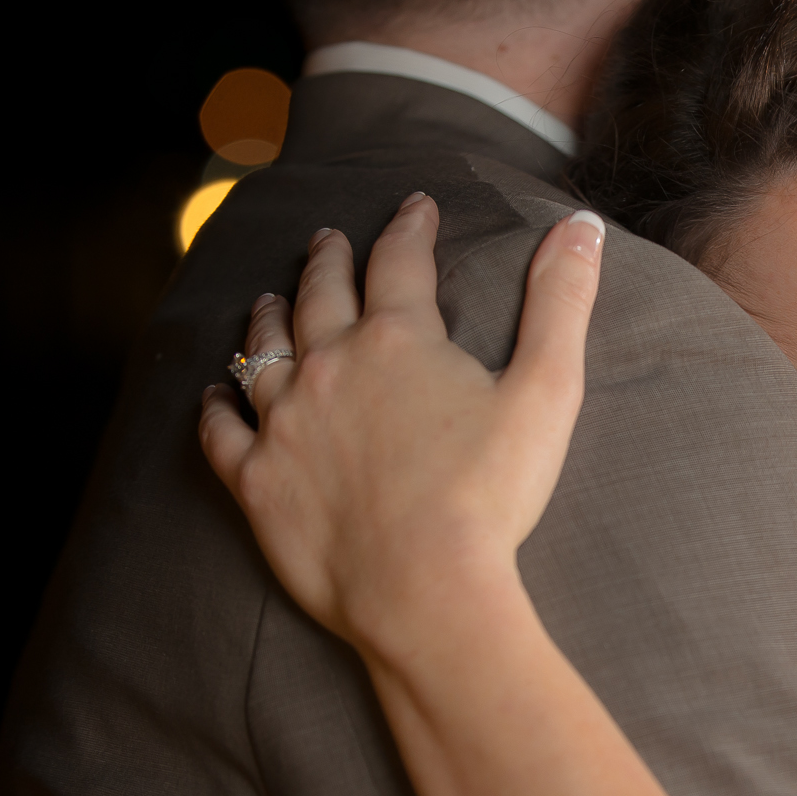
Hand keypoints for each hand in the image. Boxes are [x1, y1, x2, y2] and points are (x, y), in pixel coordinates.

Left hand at [200, 193, 606, 656]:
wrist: (423, 588)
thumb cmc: (491, 495)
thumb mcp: (547, 391)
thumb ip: (561, 302)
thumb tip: (583, 224)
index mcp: (398, 339)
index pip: (400, 262)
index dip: (410, 228)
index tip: (415, 207)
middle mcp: (328, 366)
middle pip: (320, 294)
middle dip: (328, 259)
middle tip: (328, 239)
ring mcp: (283, 422)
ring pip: (262, 349)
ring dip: (269, 316)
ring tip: (270, 298)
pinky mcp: (255, 479)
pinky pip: (220, 430)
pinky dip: (215, 406)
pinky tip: (214, 395)